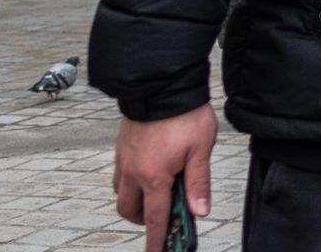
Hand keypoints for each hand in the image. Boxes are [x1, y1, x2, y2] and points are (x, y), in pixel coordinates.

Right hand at [113, 103, 216, 251]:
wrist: (162, 84)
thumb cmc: (185, 114)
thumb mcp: (200, 149)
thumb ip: (199, 182)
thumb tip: (199, 212)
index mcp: (154, 176)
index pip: (154, 218)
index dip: (155, 241)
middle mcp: (133, 171)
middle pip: (130, 210)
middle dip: (144, 220)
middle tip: (163, 214)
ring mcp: (123, 159)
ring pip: (121, 194)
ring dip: (135, 201)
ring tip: (158, 192)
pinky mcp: (121, 147)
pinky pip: (119, 175)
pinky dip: (130, 183)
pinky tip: (148, 171)